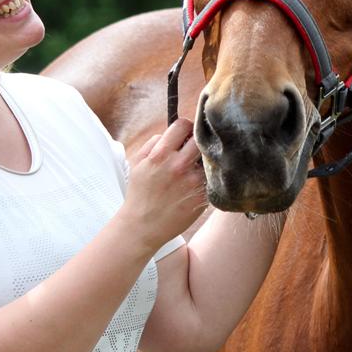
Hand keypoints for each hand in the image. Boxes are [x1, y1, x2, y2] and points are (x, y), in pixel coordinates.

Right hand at [119, 119, 206, 250]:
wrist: (143, 226)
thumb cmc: (140, 194)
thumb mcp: (137, 163)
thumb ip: (153, 143)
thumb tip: (169, 133)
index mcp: (161, 154)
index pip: (183, 125)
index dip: (185, 127)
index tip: (186, 133)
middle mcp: (178, 166)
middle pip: (201, 138)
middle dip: (197, 140)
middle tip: (194, 148)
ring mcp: (193, 182)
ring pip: (210, 157)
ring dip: (205, 159)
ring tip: (197, 166)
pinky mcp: (202, 197)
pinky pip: (213, 178)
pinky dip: (210, 177)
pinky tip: (200, 181)